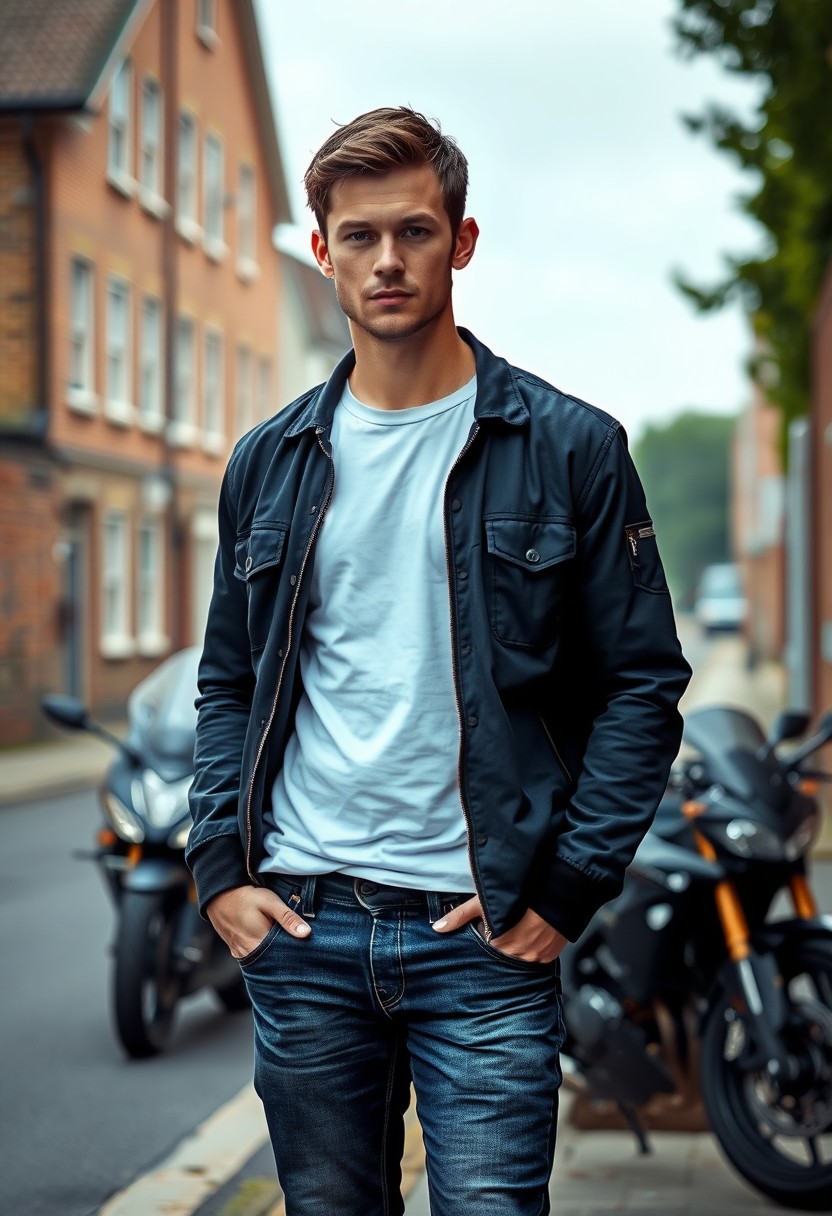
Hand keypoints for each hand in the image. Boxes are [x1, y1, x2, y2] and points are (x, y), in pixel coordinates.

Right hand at [207, 885, 310, 959]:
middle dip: (284, 955)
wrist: (218, 895)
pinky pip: (253, 957)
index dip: (295, 952)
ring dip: (273, 954)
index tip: (305, 946)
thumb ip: (287, 918)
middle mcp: (248, 953)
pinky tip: (268, 943)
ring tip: (281, 942)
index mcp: (259, 943)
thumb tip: (306, 933)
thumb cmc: (246, 896)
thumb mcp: (270, 902)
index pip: (283, 957)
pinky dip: (262, 953)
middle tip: (295, 943)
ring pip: (263, 960)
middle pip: (273, 961)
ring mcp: (240, 954)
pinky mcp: (236, 951)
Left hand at [432, 896, 566, 964]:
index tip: (497, 922)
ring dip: (522, 943)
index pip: (489, 946)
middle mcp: (517, 955)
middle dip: (506, 939)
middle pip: (506, 952)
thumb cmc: (519, 893)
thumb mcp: (483, 901)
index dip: (492, 933)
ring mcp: (535, 957)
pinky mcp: (550, 955)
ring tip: (525, 923)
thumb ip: (459, 916)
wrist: (556, 889)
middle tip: (513, 920)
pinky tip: (536, 929)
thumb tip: (437, 928)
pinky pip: (539, 956)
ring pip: (522, 954)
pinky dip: (536, 946)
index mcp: (499, 945)